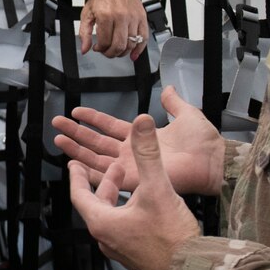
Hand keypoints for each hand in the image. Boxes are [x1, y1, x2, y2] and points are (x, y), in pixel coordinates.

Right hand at [52, 85, 223, 196]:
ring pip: (95, 158)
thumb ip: (173, 102)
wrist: (212, 161)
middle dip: (76, 133)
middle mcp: (132, 153)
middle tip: (57, 123)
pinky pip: (105, 176)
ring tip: (58, 138)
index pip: (110, 126)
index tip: (76, 111)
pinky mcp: (133, 180)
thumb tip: (168, 88)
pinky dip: (88, 171)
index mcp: (142, 138)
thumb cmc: (204, 143)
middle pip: (96, 142)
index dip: (93, 119)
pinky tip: (73, 163)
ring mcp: (131, 167)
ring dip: (76, 149)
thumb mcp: (187, 114)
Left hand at [68, 115, 200, 269]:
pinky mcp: (136, 255)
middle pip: (96, 204)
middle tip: (112, 166)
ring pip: (112, 216)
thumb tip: (142, 123)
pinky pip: (125, 228)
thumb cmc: (170, 237)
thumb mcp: (157, 188)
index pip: (79, 195)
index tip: (73, 162)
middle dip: (104, 182)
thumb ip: (148, 153)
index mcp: (102, 222)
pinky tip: (147, 204)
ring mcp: (121, 249)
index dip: (77, 175)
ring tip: (132, 181)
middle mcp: (107, 238)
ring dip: (118, 197)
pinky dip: (129, 211)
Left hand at [80, 0, 148, 59]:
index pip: (105, 42)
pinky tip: (133, 54)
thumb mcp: (87, 13)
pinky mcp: (142, 17)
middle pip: (119, 46)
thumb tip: (85, 49)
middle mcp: (121, 16)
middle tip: (107, 51)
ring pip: (131, 44)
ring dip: (123, 52)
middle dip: (111, 53)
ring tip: (117, 50)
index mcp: (105, 15)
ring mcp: (133, 17)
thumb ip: (84, 33)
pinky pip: (144, 38)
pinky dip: (139, 49)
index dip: (100, 49)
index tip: (98, 47)